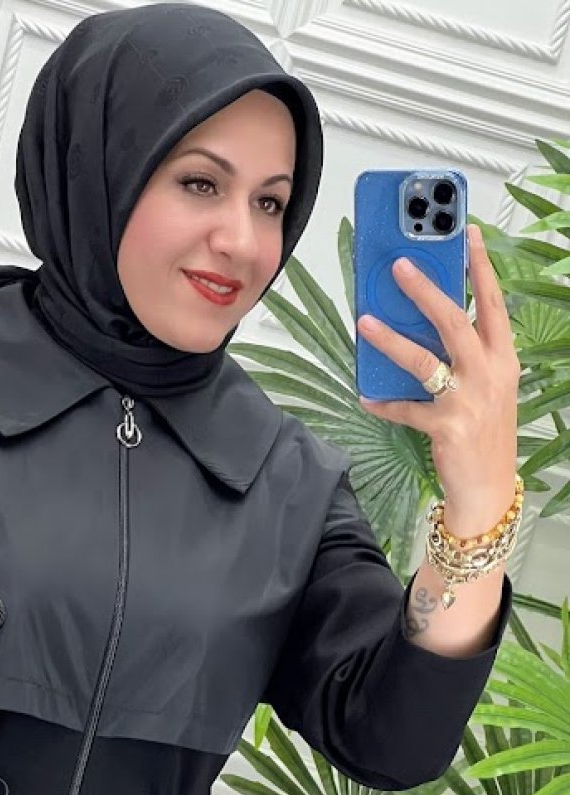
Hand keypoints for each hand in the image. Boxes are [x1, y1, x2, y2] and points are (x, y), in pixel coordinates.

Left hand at [356, 225, 519, 529]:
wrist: (489, 486)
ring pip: (424, 359)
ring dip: (391, 339)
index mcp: (503, 359)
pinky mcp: (447, 427)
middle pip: (455, 321)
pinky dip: (384, 403)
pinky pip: (407, 409)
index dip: (480, 267)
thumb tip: (425, 323)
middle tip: (398, 265)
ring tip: (365, 321)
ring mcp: (469, 400)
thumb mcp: (487, 386)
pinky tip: (365, 397)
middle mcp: (490, 373)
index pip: (493, 304)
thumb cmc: (484, 431)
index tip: (465, 233)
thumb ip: (466, 356)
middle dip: (425, 290)